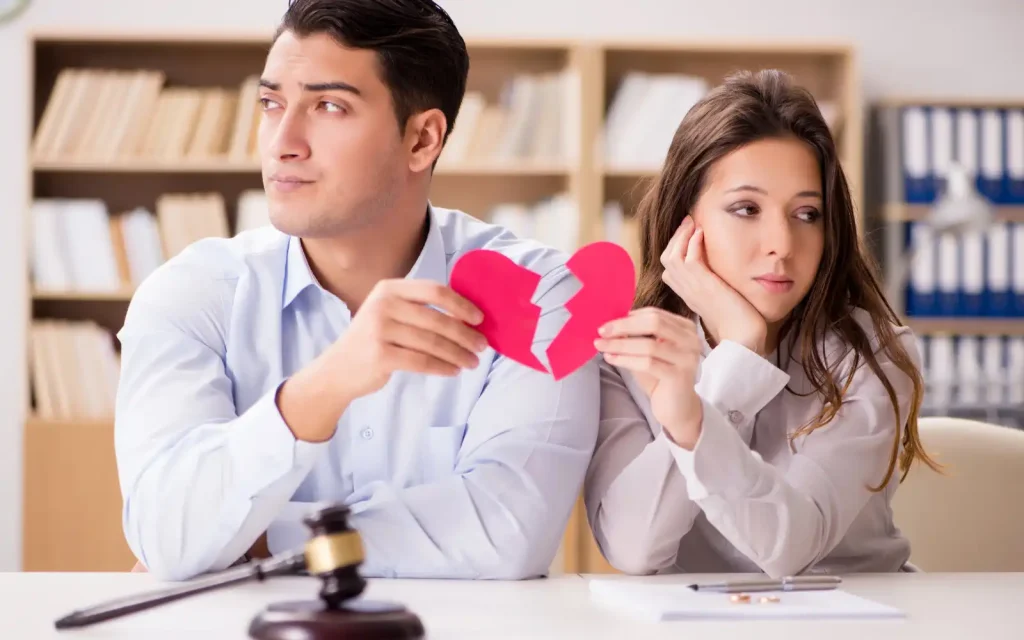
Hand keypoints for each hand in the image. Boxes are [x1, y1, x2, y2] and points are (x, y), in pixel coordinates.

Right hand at [331, 279, 487, 397]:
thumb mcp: (390, 313)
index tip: (479, 319)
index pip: (434, 291)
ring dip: (457, 354)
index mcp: (389, 289)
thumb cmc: (373, 340)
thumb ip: (420, 309)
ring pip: (432, 342)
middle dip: (465, 334)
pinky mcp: (380, 355)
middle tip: (482, 346)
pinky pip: (421, 362)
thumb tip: (467, 318)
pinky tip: (453, 370)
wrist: (338, 369)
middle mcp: (383, 305)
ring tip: (472, 362)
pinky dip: (442, 367)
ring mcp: (379, 330)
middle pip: (437, 319)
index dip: (461, 304)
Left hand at [595, 307, 703, 448]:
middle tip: (601, 331)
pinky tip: (611, 359)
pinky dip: (626, 359)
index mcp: (684, 328)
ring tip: (601, 346)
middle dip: (624, 326)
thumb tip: (611, 325)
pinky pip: (648, 363)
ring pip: (649, 344)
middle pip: (654, 323)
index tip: (608, 323)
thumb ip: (636, 337)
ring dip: (621, 344)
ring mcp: (687, 357)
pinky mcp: (679, 376)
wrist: (678, 409)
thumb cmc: (660, 378)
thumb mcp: (648, 352)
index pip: (654, 313)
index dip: (629, 317)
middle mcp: (690, 340)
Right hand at [661, 216, 767, 355]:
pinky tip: (702, 232)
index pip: (670, 269)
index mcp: (689, 295)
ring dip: (681, 235)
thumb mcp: (724, 300)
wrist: (745, 337)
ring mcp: (692, 289)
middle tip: (689, 222)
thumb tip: (723, 272)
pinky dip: (692, 242)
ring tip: (693, 222)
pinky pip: (688, 259)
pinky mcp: (703, 286)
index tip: (689, 234)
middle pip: (666, 259)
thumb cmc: (741, 322)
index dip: (675, 249)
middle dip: (675, 238)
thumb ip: (718, 286)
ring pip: (672, 256)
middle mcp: (686, 291)